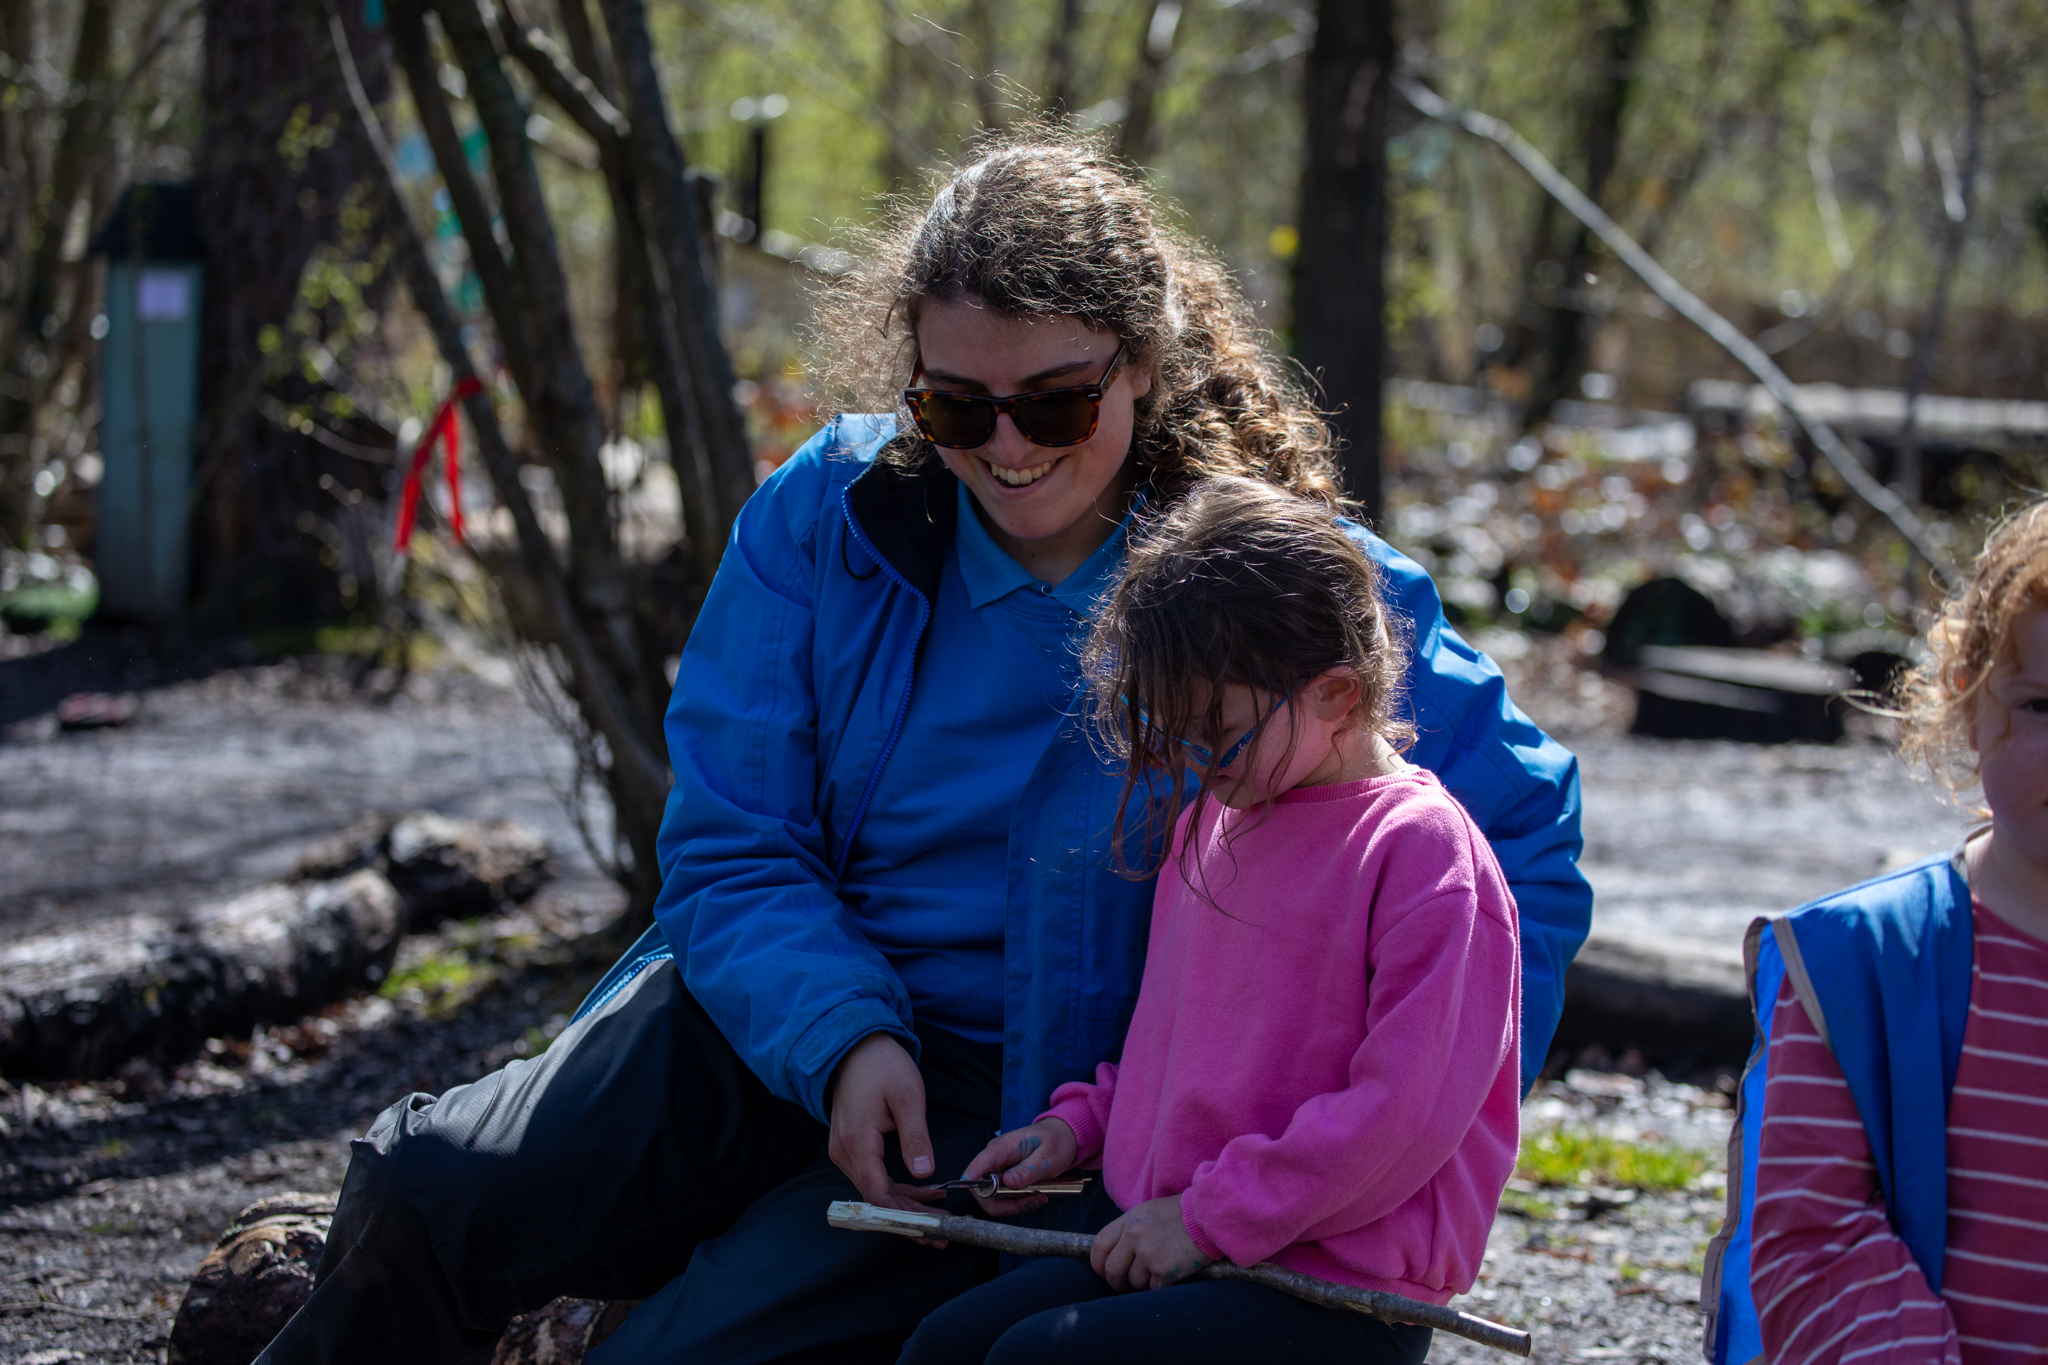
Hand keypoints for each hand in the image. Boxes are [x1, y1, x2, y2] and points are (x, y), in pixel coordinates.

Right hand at [826, 1033, 941, 1213]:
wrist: (855, 1045)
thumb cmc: (883, 1066)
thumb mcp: (907, 1098)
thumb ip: (915, 1139)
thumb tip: (924, 1174)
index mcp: (858, 1142)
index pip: (878, 1194)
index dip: (906, 1215)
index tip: (934, 1227)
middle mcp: (844, 1152)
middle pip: (875, 1198)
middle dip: (908, 1218)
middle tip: (940, 1235)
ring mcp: (843, 1149)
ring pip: (873, 1189)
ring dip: (904, 1205)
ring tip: (936, 1216)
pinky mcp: (849, 1145)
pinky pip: (871, 1176)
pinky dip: (895, 1188)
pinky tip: (921, 1191)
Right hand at [957, 1118, 1078, 1217]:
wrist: (1063, 1139)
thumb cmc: (1055, 1142)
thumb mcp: (1047, 1157)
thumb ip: (1028, 1170)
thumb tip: (1008, 1182)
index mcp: (1003, 1147)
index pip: (981, 1162)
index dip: (971, 1176)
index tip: (968, 1186)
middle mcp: (996, 1160)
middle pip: (982, 1189)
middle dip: (1003, 1203)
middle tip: (1030, 1201)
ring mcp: (999, 1171)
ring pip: (994, 1199)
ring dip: (1016, 1205)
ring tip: (1039, 1197)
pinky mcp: (1005, 1181)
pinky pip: (1005, 1200)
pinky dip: (1021, 1204)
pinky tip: (1037, 1196)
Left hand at [1090, 1194, 1211, 1291]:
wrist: (1209, 1217)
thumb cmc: (1182, 1214)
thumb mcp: (1150, 1212)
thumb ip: (1131, 1229)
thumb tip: (1118, 1252)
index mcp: (1129, 1220)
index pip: (1099, 1245)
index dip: (1098, 1263)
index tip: (1103, 1272)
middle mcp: (1134, 1236)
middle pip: (1112, 1269)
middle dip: (1116, 1282)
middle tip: (1125, 1286)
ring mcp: (1148, 1254)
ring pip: (1134, 1282)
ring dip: (1144, 1283)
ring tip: (1158, 1272)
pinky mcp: (1164, 1270)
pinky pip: (1153, 1288)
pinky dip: (1161, 1286)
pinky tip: (1171, 1275)